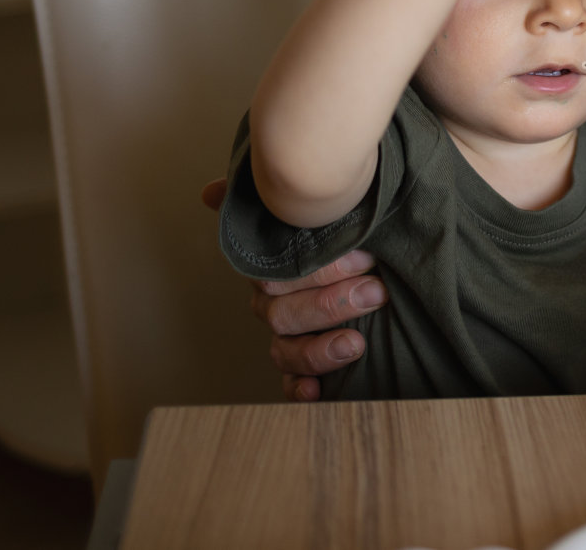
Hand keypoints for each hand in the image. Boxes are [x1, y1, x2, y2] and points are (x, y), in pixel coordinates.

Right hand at [201, 178, 385, 400]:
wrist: (375, 247)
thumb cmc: (344, 222)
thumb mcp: (321, 204)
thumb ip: (273, 196)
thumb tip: (210, 192)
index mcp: (273, 266)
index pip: (278, 274)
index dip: (321, 271)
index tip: (365, 258)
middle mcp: (274, 302)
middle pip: (284, 313)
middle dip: (331, 304)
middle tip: (374, 292)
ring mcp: (287, 334)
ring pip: (286, 350)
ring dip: (319, 350)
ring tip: (356, 343)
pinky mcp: (304, 365)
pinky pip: (291, 383)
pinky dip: (300, 389)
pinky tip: (315, 393)